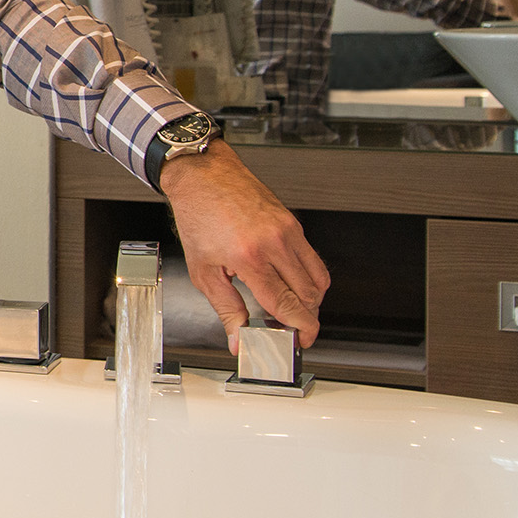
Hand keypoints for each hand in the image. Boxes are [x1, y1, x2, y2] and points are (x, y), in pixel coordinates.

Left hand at [160, 141, 329, 350]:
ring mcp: (288, 230)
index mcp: (249, 257)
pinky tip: (290, 284)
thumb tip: (238, 339)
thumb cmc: (198, 217)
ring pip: (319, 279)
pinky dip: (309, 278)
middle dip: (306, 319)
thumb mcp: (203, 271)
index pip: (287, 304)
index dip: (299, 329)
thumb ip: (226, 308)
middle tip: (292, 329)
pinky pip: (313, 259)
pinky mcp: (293, 222)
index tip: (300, 342)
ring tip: (292, 310)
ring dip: (312, 301)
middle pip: (310, 295)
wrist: (203, 176)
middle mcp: (274, 242)